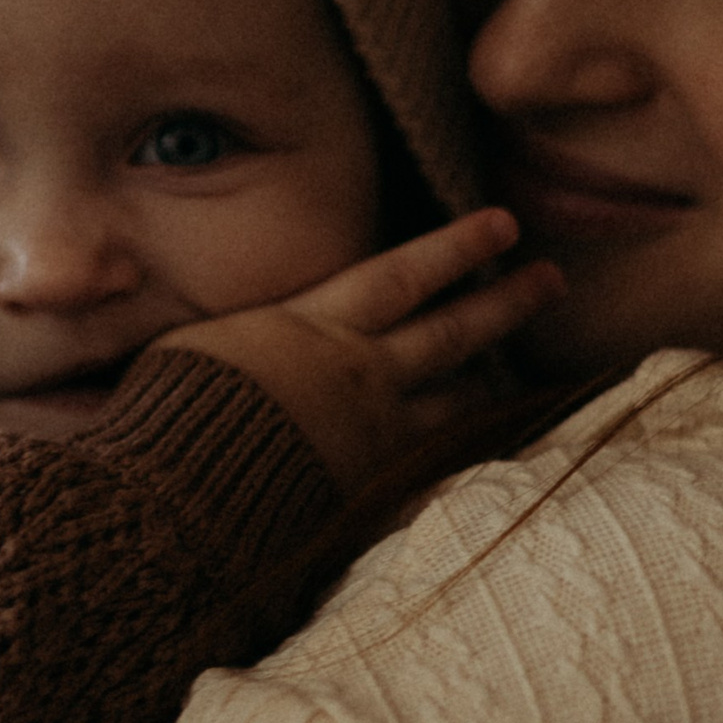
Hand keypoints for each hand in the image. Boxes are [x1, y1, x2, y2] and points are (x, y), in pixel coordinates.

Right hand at [150, 206, 560, 496]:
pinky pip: (428, 478)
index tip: (504, 225)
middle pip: (447, 333)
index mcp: (313, 327)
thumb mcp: (190, 346)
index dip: (455, 247)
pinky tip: (479, 471)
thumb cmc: (170, 412)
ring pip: (451, 405)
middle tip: (552, 280)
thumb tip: (212, 302)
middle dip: (503, 302)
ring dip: (486, 385)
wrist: (180, 497)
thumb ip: (231, 328)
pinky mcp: (366, 496)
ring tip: (512, 372)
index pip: (401, 275)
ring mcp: (370, 440)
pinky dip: (458, 471)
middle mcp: (357, 376)